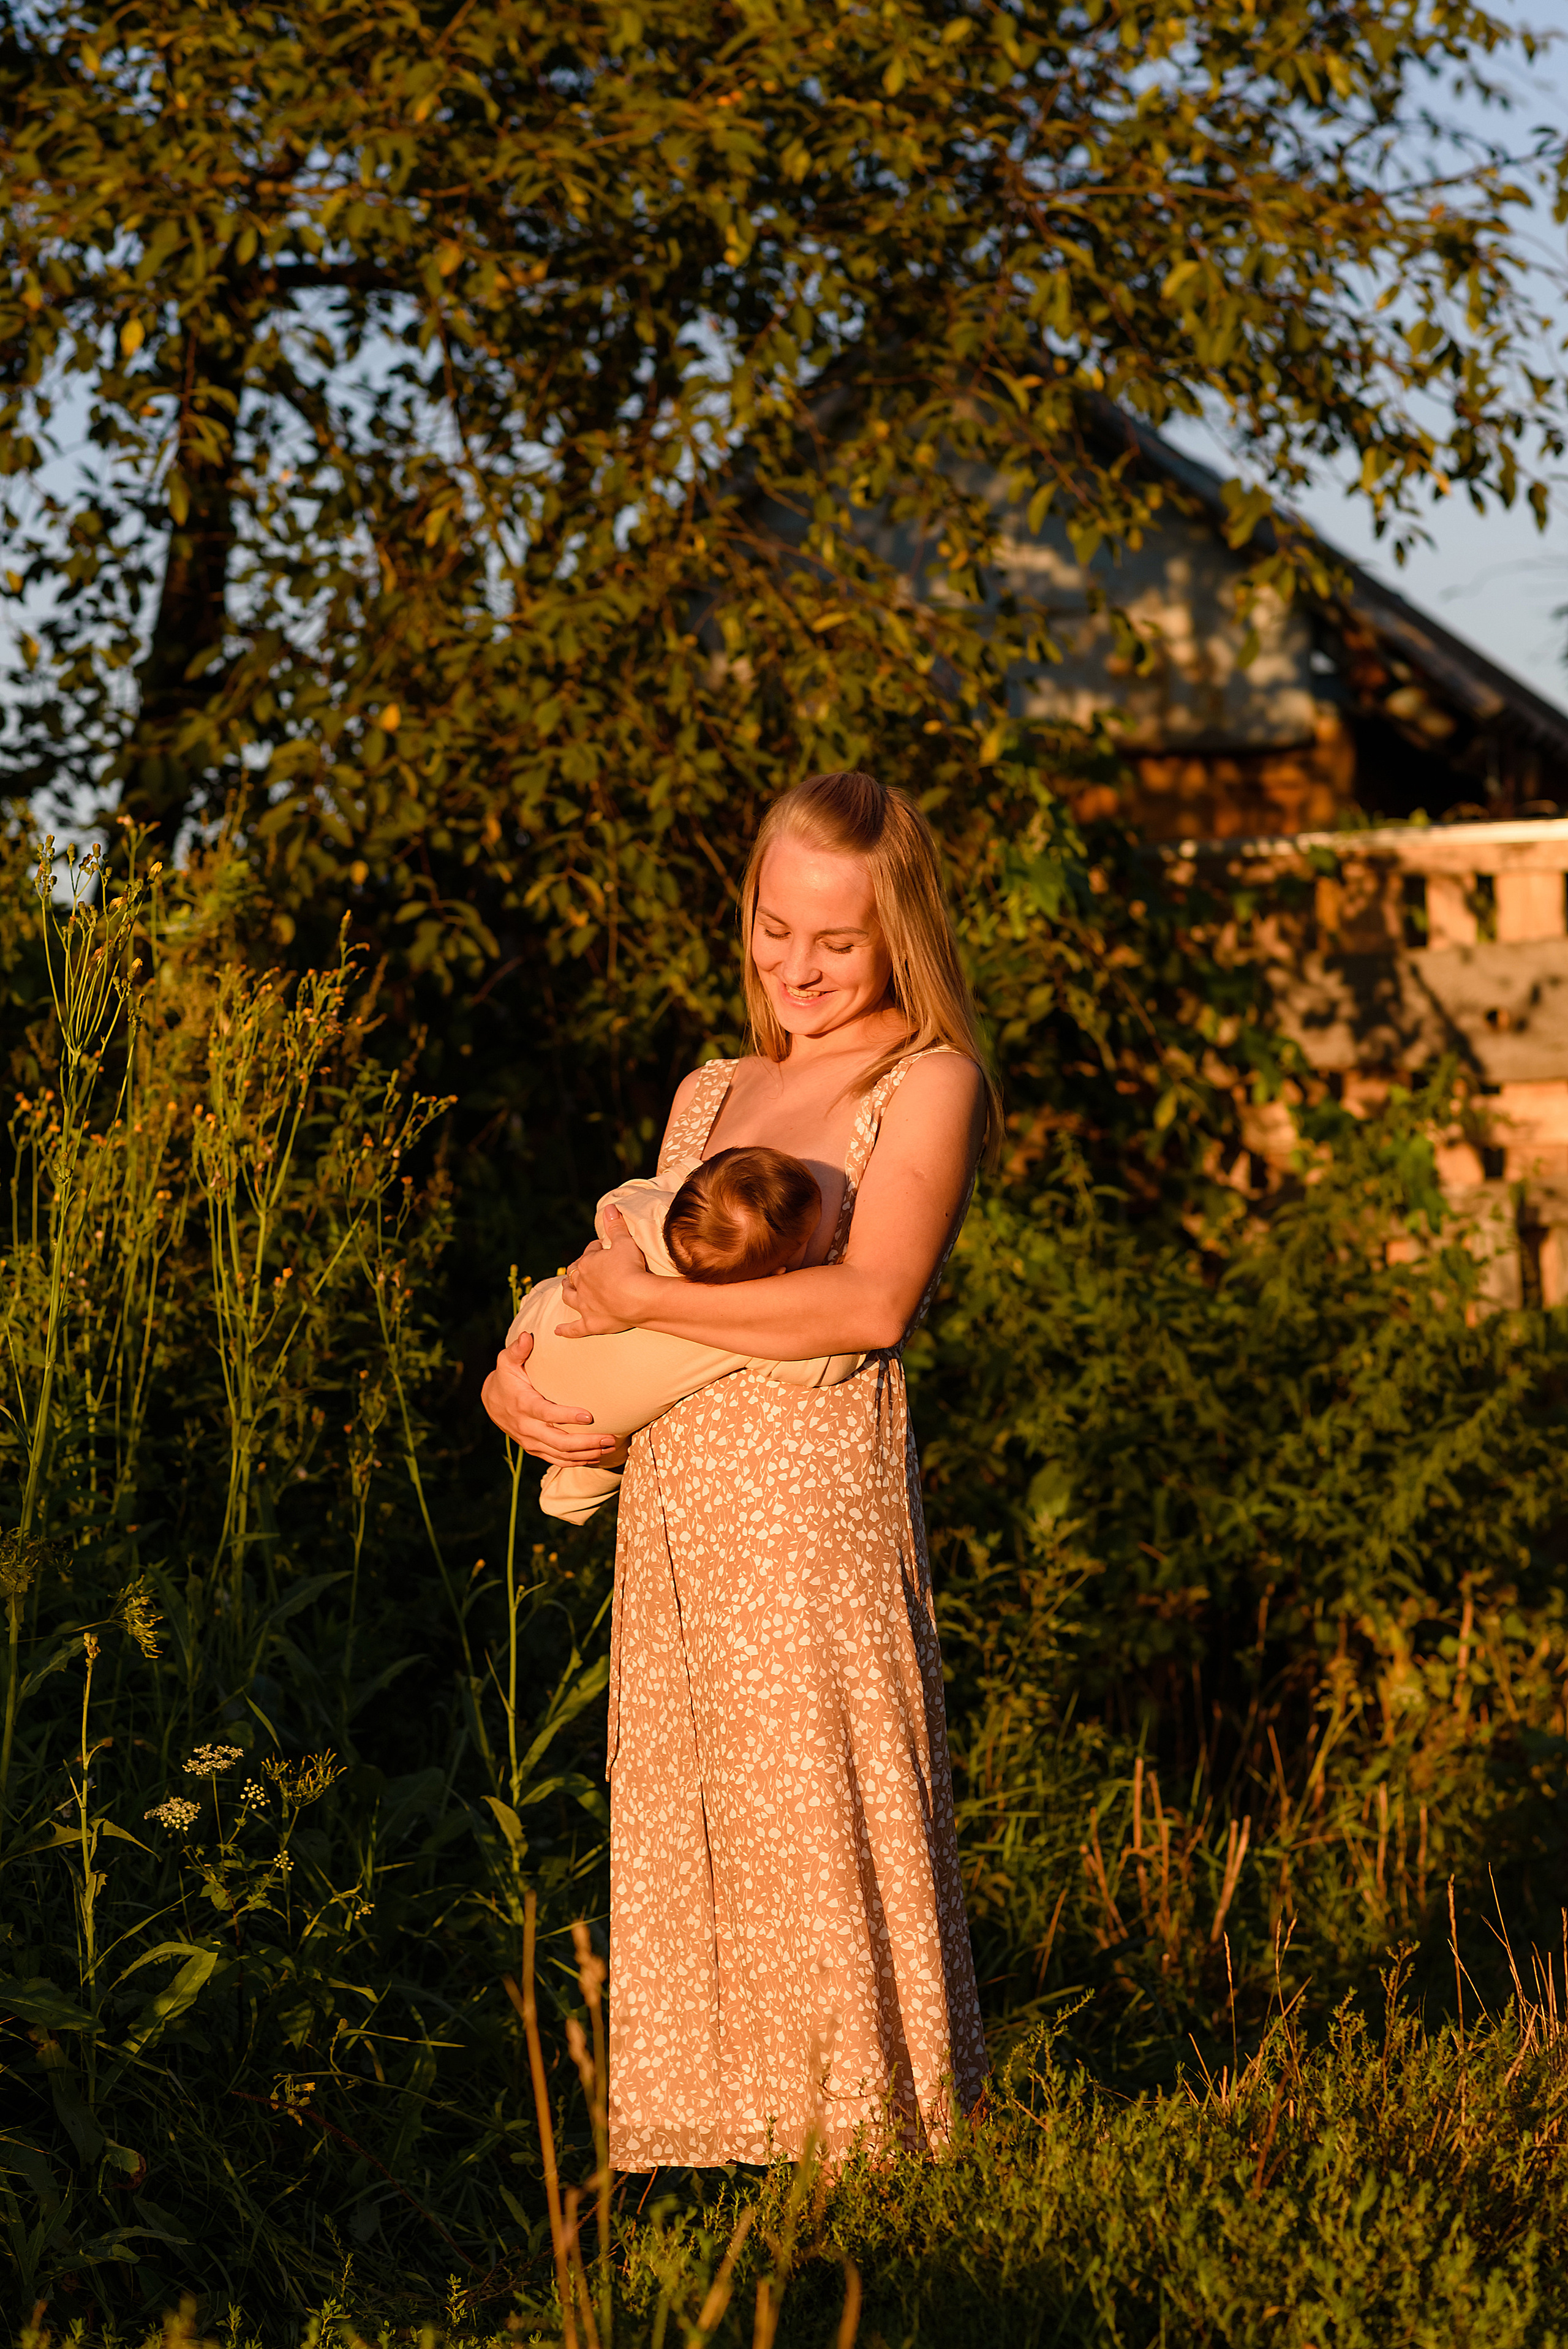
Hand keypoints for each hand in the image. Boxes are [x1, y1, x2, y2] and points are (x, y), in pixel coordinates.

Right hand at [479, 1328, 621, 1464]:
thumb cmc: (506, 1378)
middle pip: (558, 1441)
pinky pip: (557, 1460)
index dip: (566, 1416)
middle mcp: (527, 1427)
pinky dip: (577, 1461)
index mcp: (523, 1404)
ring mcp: (531, 1441)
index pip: (546, 1413)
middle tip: (609, 1438)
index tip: (589, 1416)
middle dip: (585, 1442)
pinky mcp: (535, 1449)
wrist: (492, 1403)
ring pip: (560, 1454)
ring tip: (610, 1447)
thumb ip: (517, 1350)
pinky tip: (597, 1456)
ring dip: (587, 1453)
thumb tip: (527, 1337)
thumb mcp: (506, 1362)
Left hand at [558, 1206, 661, 1335]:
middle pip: (575, 1275)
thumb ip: (615, 1226)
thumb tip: (609, 1207)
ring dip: (567, 1292)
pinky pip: (575, 1328)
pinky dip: (566, 1329)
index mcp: (588, 1264)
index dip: (596, 1249)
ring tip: (565, 1290)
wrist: (638, 1298)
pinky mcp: (591, 1323)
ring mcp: (585, 1305)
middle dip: (577, 1270)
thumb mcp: (625, 1242)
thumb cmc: (632, 1268)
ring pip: (570, 1297)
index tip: (602, 1247)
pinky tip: (557, 1331)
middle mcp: (582, 1284)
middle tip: (584, 1268)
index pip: (590, 1253)